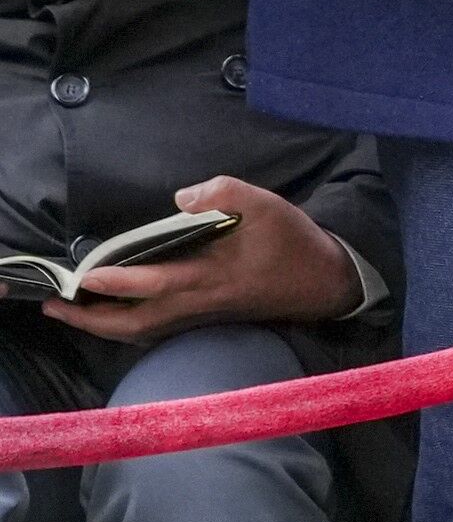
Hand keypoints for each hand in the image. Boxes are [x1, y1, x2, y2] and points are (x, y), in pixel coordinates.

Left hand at [44, 176, 359, 342]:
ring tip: (73, 311)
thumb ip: (225, 192)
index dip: (119, 281)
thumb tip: (183, 198)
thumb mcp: (268, 205)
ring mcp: (202, 314)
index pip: (156, 283)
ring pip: (143, 329)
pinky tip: (114, 313)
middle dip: (93, 318)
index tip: (85, 276)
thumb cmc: (295, 244)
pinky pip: (155, 328)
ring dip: (104, 325)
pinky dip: (127, 325)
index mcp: (211, 276)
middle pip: (136, 322)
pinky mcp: (206, 317)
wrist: (328, 282)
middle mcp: (199, 302)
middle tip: (56, 306)